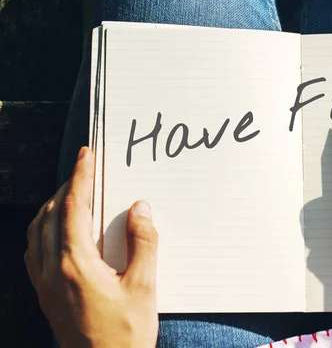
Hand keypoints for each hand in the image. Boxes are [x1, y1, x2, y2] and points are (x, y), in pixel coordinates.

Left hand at [24, 146, 158, 347]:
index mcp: (75, 265)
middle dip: (67, 185)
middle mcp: (52, 271)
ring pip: (37, 231)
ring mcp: (43, 285)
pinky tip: (58, 229)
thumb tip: (140, 207)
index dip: (81, 177)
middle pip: (51, 215)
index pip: (73, 209)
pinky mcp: (44, 296)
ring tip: (73, 192)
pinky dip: (43, 228)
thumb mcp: (144, 287)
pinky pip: (34, 251)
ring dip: (53, 205)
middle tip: (85, 168)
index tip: (86, 154)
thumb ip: (144, 243)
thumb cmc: (125, 335)